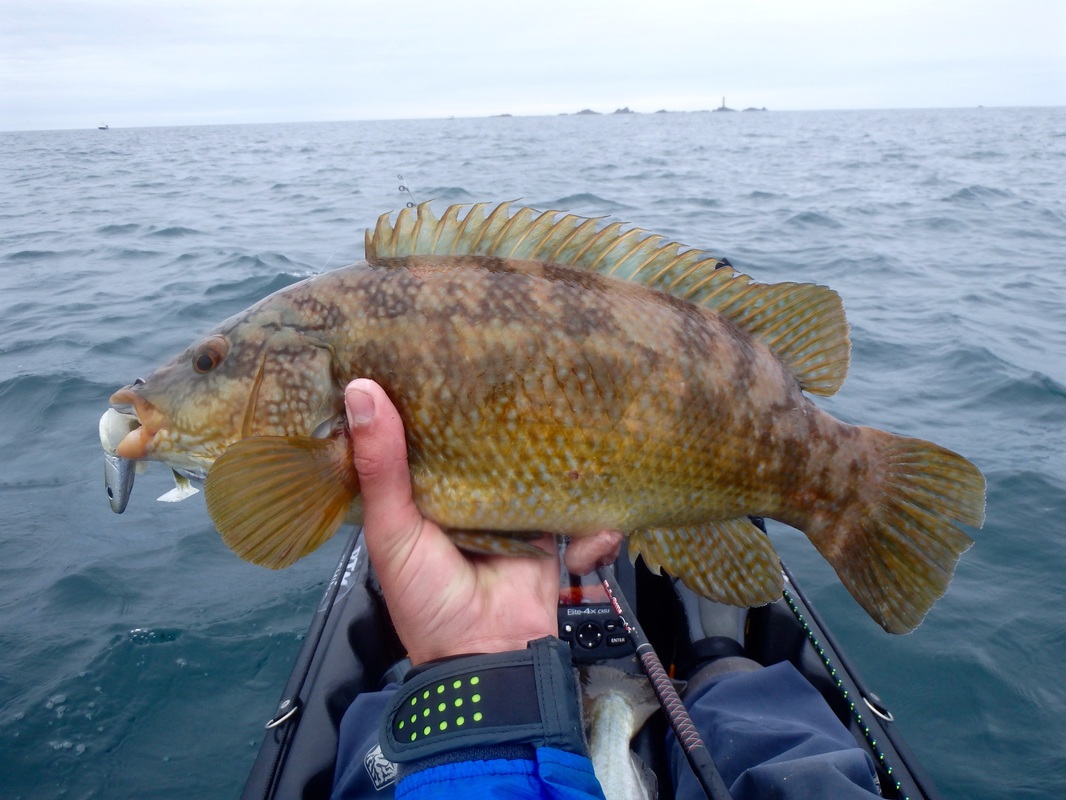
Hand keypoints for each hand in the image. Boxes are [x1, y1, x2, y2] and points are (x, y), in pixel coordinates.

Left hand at [345, 378, 621, 664]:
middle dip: (504, 411)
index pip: (429, 429)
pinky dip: (595, 516)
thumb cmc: (427, 596)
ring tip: (577, 414)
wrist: (489, 654)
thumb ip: (381, 465)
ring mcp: (514, 507)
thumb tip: (361, 387)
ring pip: (538, 463)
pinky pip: (581, 509)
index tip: (440, 345)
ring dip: (560, 450)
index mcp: (424, 489)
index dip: (431, 392)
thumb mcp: (393, 530)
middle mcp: (470, 491)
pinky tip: (599, 512)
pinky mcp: (553, 527)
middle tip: (521, 360)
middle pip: (488, 440)